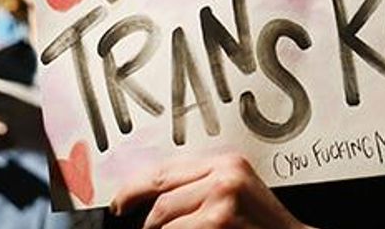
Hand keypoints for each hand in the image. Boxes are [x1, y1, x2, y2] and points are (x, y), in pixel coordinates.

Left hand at [112, 154, 314, 228]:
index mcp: (228, 162)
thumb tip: (154, 196)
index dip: (136, 187)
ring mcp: (223, 197)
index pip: (168, 168)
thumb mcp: (234, 196)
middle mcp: (226, 174)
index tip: (121, 201)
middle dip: (140, 212)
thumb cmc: (262, 227)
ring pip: (162, 216)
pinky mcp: (219, 220)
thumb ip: (199, 188)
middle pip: (160, 191)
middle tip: (131, 221)